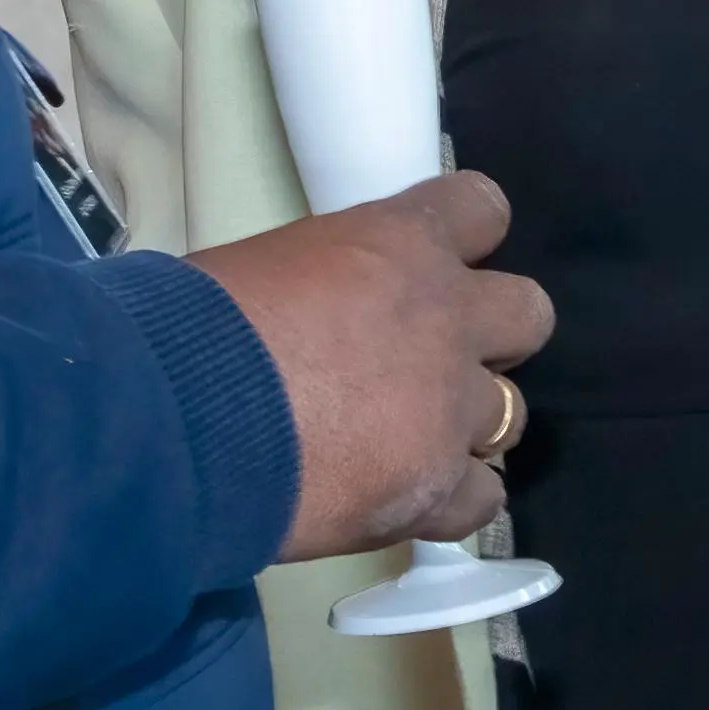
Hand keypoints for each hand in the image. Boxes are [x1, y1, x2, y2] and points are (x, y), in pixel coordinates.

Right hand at [190, 171, 554, 558]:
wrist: (180, 422)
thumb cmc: (193, 328)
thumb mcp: (266, 268)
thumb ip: (324, 285)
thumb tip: (314, 320)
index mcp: (402, 243)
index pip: (481, 208)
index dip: (464, 237)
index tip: (436, 264)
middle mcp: (448, 319)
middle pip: (528, 315)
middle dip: (491, 337)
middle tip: (433, 362)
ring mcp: (450, 408)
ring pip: (510, 414)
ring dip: (466, 425)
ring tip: (408, 444)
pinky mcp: (435, 489)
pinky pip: (482, 500)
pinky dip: (449, 501)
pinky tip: (407, 499)